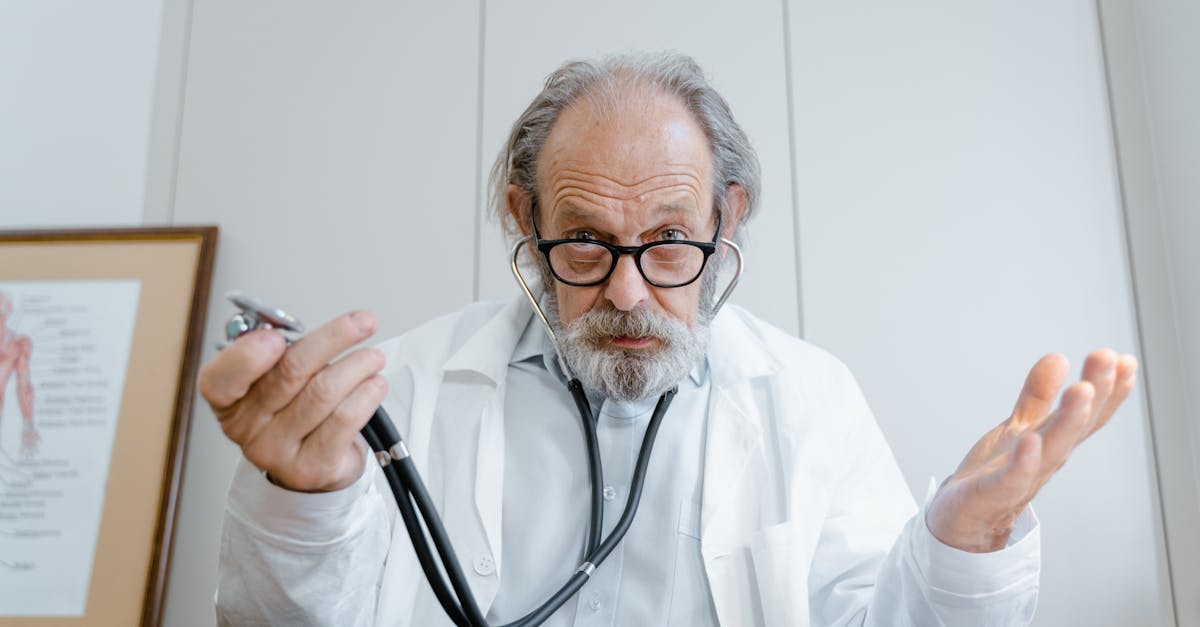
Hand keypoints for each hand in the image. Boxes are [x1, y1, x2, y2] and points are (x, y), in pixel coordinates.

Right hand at [197, 311, 387, 491]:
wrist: (313, 462)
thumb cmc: (294, 409)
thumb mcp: (277, 377)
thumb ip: (283, 352)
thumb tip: (317, 327)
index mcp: (228, 399)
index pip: (221, 379)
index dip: (248, 355)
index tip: (278, 336)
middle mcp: (246, 428)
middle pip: (290, 372)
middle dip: (333, 339)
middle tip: (362, 323)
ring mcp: (277, 452)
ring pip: (323, 392)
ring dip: (357, 366)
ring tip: (373, 358)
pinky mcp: (312, 467)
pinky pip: (344, 420)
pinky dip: (366, 395)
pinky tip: (375, 384)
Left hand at [926, 349, 1137, 551]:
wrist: (962, 522)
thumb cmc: (994, 474)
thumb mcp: (1018, 428)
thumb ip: (1037, 397)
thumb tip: (1058, 358)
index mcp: (1053, 444)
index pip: (1087, 416)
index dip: (1108, 391)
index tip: (1125, 360)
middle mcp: (1045, 460)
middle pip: (1075, 426)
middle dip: (1095, 393)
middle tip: (1108, 359)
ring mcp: (1021, 478)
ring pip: (1052, 449)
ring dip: (1068, 420)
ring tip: (1081, 389)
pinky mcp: (991, 493)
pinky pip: (1012, 478)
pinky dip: (1023, 462)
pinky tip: (1030, 441)